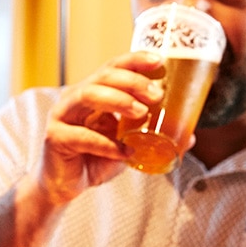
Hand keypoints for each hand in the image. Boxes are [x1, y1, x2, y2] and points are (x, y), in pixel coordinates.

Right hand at [37, 51, 163, 204]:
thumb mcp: (127, 143)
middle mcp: (75, 98)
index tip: (159, 61)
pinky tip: (125, 152)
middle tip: (156, 94)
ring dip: (118, 100)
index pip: (113, 68)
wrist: (64, 185)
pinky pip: (82, 137)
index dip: (134, 61)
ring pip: (87, 96)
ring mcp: (62, 116)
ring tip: (142, 113)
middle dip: (132, 81)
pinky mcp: (56, 138)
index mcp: (92, 93)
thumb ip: (151, 136)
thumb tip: (189, 135)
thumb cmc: (94, 159)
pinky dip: (107, 144)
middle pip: (102, 76)